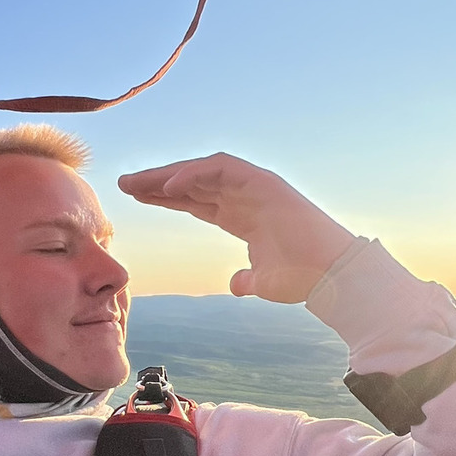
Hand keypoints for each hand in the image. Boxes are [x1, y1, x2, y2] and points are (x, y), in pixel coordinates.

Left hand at [118, 153, 355, 302]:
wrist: (331, 277)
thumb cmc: (302, 279)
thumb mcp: (263, 283)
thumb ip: (246, 281)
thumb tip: (235, 285)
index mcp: (243, 216)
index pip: (196, 201)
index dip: (166, 198)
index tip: (137, 198)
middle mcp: (246, 197)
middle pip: (193, 183)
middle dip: (157, 183)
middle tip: (124, 183)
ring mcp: (255, 187)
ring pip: (202, 171)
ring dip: (168, 175)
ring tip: (137, 182)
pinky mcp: (264, 183)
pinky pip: (222, 170)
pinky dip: (194, 175)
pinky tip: (168, 186)